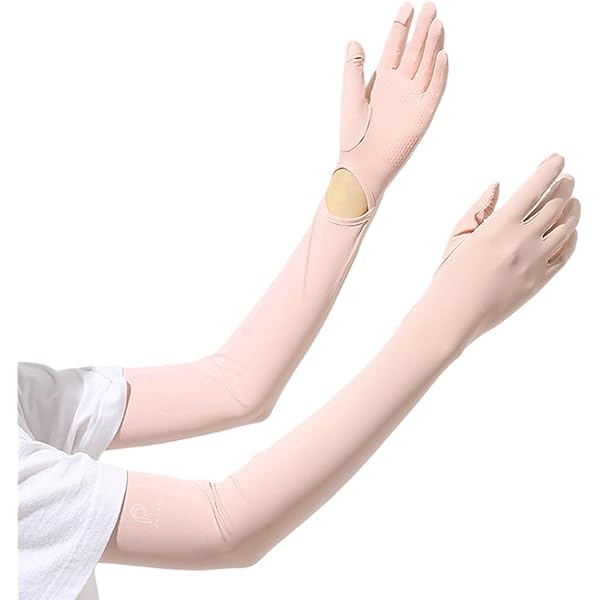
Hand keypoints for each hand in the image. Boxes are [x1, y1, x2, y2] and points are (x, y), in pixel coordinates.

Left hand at [336, 3, 447, 206]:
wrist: (364, 163)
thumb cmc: (353, 135)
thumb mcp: (350, 97)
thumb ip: (353, 69)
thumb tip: (354, 41)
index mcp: (381, 81)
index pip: (394, 48)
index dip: (400, 27)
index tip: (407, 7)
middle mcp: (399, 87)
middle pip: (414, 52)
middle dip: (422, 30)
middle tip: (430, 7)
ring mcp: (412, 99)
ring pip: (426, 66)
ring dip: (432, 46)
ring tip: (437, 23)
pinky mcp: (422, 114)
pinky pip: (434, 90)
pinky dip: (439, 73)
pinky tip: (443, 54)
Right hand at [428, 154, 579, 347]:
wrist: (454, 315)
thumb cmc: (450, 275)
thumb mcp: (458, 237)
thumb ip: (479, 209)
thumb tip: (498, 185)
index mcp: (499, 226)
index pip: (534, 188)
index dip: (549, 170)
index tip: (558, 159)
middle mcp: (522, 241)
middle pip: (556, 204)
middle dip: (564, 186)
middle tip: (567, 178)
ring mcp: (535, 262)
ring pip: (567, 227)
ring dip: (573, 209)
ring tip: (573, 200)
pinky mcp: (540, 281)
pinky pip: (566, 254)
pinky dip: (572, 237)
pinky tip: (570, 230)